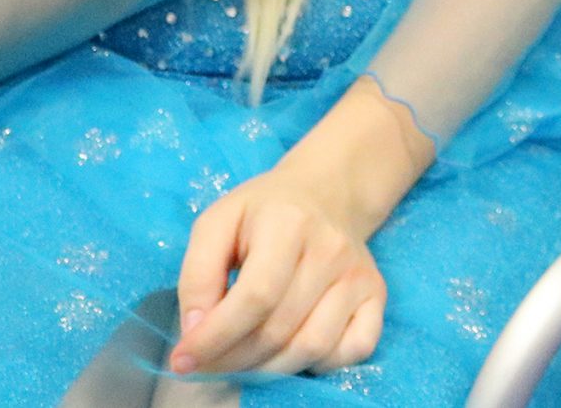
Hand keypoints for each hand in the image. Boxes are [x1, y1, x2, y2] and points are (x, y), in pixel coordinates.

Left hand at [172, 157, 392, 376]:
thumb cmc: (263, 212)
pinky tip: (294, 349)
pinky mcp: (377, 293)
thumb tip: (196, 330)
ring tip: (243, 358)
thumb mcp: (217, 223)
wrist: (327, 192)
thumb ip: (197, 275)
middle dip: (233, 358)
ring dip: (268, 368)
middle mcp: (331, 249)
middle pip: (279, 328)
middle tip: (208, 362)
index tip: (183, 359)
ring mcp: (359, 274)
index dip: (216, 337)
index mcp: (288, 223)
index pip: (255, 297)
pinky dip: (321, 364)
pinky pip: (355, 348)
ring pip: (312, 347)